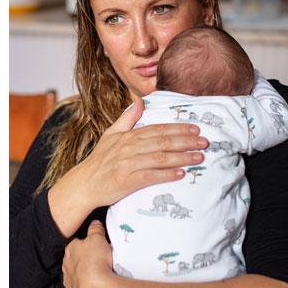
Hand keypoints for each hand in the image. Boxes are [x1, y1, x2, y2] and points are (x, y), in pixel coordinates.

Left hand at [62, 220, 113, 287]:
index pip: (75, 244)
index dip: (84, 244)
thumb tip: (94, 223)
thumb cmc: (95, 261)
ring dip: (81, 277)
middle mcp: (66, 267)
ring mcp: (69, 283)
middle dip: (82, 261)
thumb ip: (95, 229)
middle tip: (95, 261)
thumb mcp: (98, 238)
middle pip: (73, 261)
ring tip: (95, 277)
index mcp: (70, 251)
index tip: (93, 246)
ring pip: (73, 277)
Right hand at [64, 98, 207, 210]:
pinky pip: (151, 176)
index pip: (157, 129)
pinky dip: (166, 174)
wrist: (83, 184)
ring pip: (160, 158)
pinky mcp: (127, 181)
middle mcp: (128, 148)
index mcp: (127, 136)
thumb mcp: (110, 135)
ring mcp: (128, 165)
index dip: (178, 128)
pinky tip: (181, 174)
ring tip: (199, 157)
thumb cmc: (99, 161)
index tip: (195, 128)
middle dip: (185, 141)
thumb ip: (127, 119)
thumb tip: (140, 102)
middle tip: (204, 142)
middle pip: (162, 142)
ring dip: (182, 157)